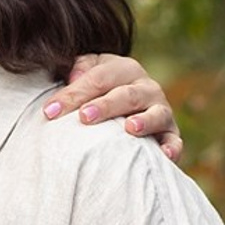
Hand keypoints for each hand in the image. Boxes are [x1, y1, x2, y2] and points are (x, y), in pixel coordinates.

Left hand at [52, 54, 183, 161]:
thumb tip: (73, 76)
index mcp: (124, 69)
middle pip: (126, 94)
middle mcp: (146, 87)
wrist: (129, 105)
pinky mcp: (171, 134)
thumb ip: (79, 68)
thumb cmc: (100, 90)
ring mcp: (161, 110)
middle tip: (85, 117)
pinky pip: (174, 141)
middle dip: (105, 105)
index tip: (50, 112)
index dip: (74, 94)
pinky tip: (165, 156)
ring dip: (144, 121)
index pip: (98, 78)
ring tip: (129, 128)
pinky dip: (172, 147)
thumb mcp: (89, 72)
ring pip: (156, 113)